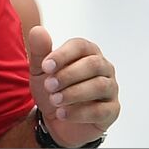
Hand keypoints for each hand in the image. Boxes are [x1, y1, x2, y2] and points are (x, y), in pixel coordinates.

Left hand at [27, 25, 118, 147]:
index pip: (80, 46)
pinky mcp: (111, 110)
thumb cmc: (53, 88)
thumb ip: (40, 52)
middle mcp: (103, 68)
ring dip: (74, 93)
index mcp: (87, 53)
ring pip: (100, 86)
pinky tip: (62, 113)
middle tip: (48, 85)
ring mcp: (110, 89)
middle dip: (68, 75)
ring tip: (55, 100)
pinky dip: (80, 113)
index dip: (63, 55)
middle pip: (93, 64)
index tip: (45, 66)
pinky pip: (102, 110)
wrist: (55, 118)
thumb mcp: (40, 71)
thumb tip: (38, 30)